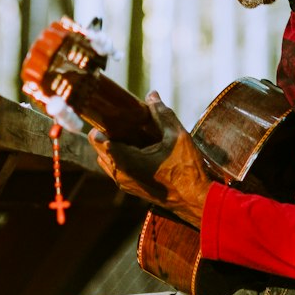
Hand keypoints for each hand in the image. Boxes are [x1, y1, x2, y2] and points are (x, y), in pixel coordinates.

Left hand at [89, 92, 213, 227]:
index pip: (99, 140)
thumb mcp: (178, 136)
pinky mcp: (131, 189)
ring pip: (106, 161)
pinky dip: (118, 157)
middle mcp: (120, 175)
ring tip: (127, 132)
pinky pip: (115, 170)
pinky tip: (135, 147)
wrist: (196, 200)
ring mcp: (124, 184)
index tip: (109, 112)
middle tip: (119, 119)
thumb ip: (162, 114)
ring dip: (111, 147)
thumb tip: (151, 95)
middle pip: (99, 149)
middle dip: (106, 133)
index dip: (101, 123)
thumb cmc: (187, 169)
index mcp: (126, 161)